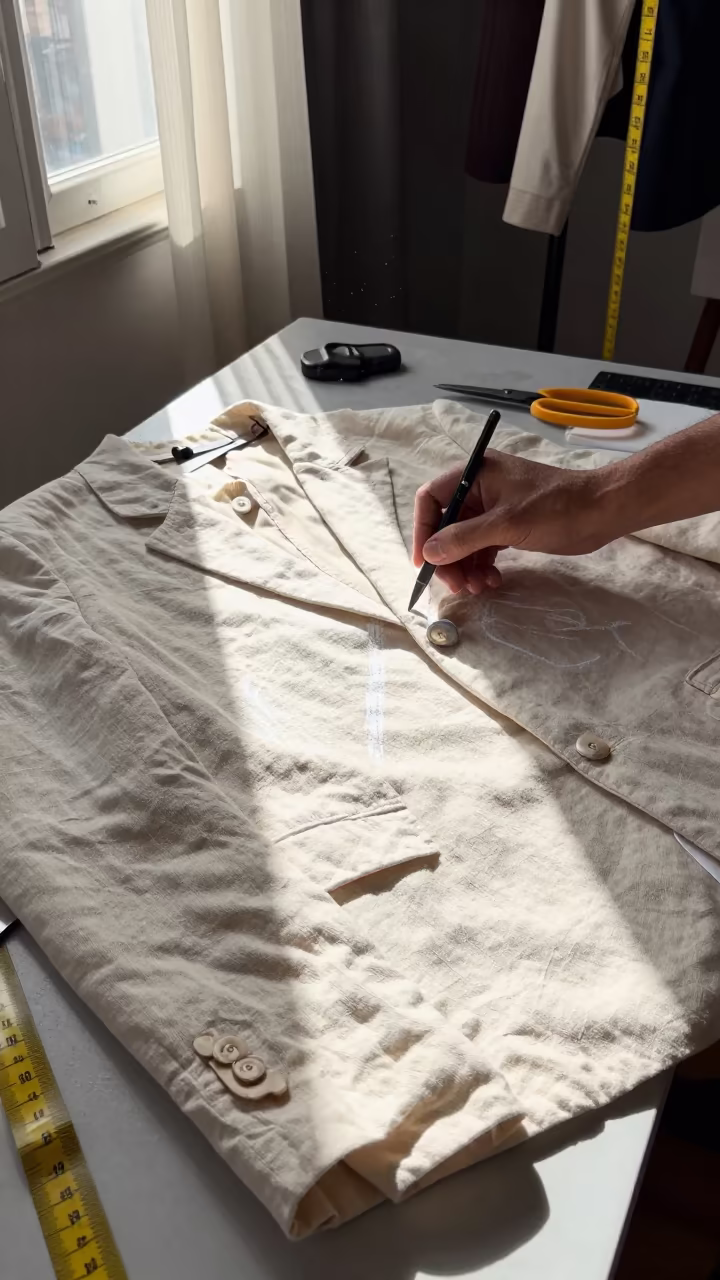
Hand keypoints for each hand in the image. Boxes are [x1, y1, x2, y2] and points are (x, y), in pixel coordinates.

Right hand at [413, 450, 611, 594]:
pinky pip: (483, 548)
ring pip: (464, 541)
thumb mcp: (506, 524)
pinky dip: (482, 566)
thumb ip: (464, 538)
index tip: (424, 562)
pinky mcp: (508, 526)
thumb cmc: (556, 508)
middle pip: (446, 525)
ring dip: (465, 567)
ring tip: (477, 589)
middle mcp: (480, 488)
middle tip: (455, 586)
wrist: (602, 511)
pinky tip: (492, 582)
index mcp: (475, 473)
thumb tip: (429, 553)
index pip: (432, 499)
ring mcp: (494, 508)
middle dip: (448, 557)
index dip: (423, 530)